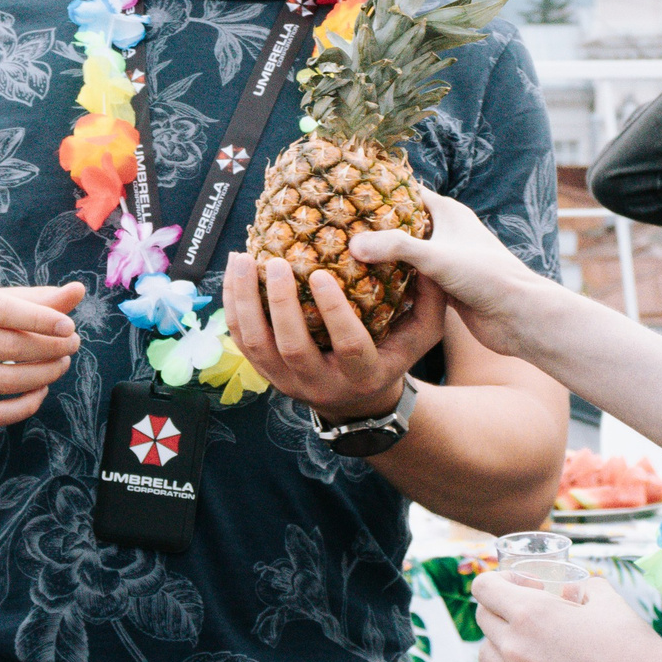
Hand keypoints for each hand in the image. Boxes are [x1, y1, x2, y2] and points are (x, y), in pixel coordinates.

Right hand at [0, 280, 85, 427]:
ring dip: (45, 375)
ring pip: (6, 381)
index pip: (4, 310)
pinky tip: (41, 390)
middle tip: (72, 345)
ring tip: (61, 364)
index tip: (70, 327)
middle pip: (9, 346)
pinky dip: (26, 406)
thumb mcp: (0, 301)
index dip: (41, 319)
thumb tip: (79, 290)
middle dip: (51, 348)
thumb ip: (40, 300)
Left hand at [223, 251, 444, 421]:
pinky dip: (231, 307)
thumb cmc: (391, 354)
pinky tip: (232, 274)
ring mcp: (288, 382)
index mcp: (363, 375)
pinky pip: (239, 342)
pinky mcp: (264, 374)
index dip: (334, 312)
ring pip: (256, 345)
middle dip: (280, 303)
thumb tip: (428, 260)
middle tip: (277, 262)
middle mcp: (321, 384)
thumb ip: (429, 301)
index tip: (321, 274)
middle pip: (292, 347)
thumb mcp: (421, 335)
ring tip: (242, 259)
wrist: (357, 401)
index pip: (348, 346)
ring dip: (245, 301)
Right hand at [347, 191, 554, 359]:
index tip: (344, 195)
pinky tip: (364, 288)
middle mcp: (445, 232)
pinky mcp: (443, 286)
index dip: (376, 193)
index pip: (405, 193)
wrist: (518, 317)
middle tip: (334, 231)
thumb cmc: (485, 276)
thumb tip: (353, 244)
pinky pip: (410, 279)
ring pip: (403, 254)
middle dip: (371, 229)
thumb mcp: (435, 255)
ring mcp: (444, 260)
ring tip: (342, 258)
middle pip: (400, 225)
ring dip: (380, 258)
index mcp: (447, 212)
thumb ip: (394, 247)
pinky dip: (391, 281)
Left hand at [476, 572, 661, 661]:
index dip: (498, 581)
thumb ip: (578, 586)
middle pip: (483, 619)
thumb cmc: (630, 643)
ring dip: (502, 645)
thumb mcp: (603, 598)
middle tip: (527, 613)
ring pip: (487, 655)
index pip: (483, 588)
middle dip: (500, 610)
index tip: (519, 585)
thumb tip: (569, 588)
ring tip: (533, 645)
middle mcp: (515, 648)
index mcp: (529, 613)